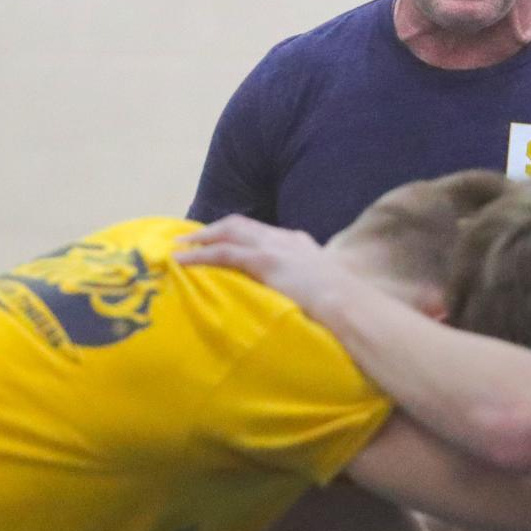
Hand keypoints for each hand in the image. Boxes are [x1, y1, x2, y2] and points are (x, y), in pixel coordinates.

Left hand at [176, 214, 352, 317]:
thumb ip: (306, 286)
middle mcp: (285, 239)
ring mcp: (274, 247)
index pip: (261, 232)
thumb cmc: (343, 305)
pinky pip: (223, 253)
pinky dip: (200, 255)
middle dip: (214, 230)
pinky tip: (184, 261)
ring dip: (202, 239)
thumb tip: (297, 301)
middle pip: (241, 225)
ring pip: (228, 233)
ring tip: (181, 247)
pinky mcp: (264, 260)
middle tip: (192, 238)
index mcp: (300, 243)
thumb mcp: (323, 288)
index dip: (238, 235)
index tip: (221, 240)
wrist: (349, 305)